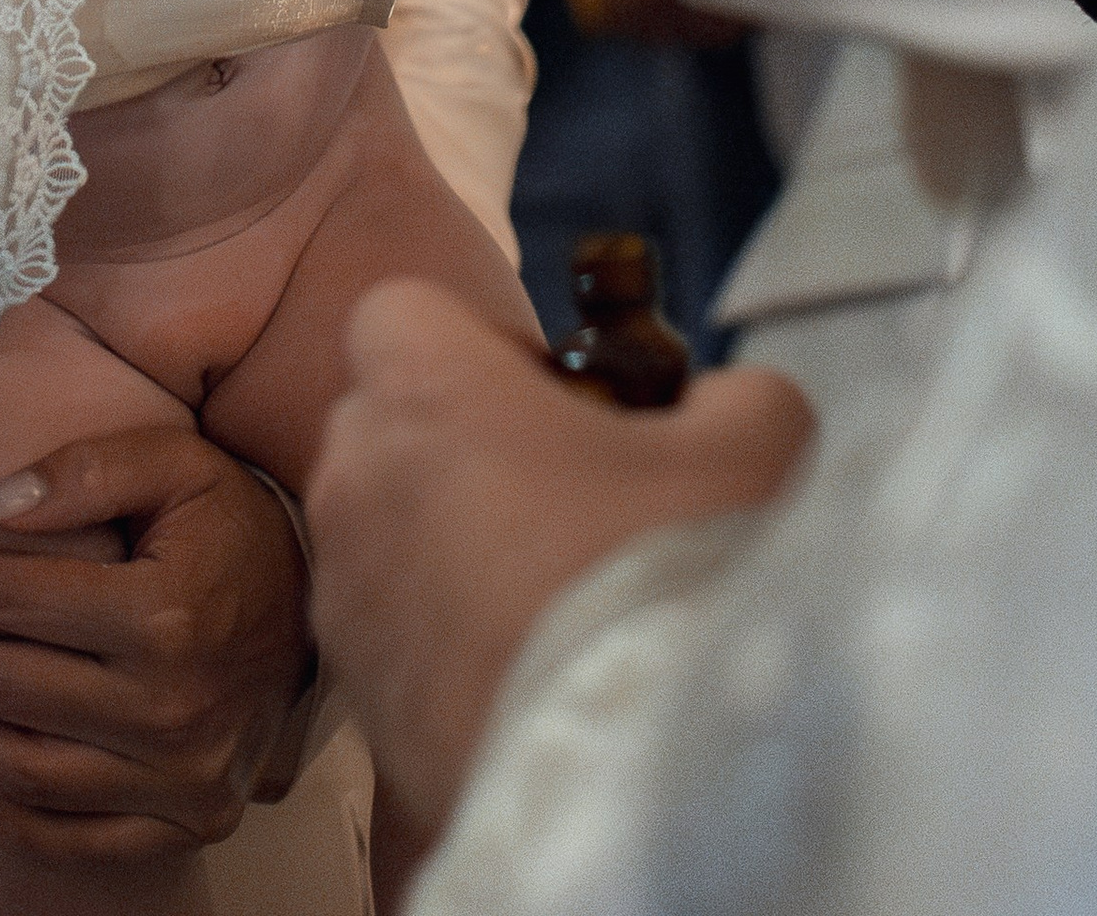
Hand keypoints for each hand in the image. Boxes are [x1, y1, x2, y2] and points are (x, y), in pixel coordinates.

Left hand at [0, 425, 313, 866]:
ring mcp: (176, 776)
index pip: (7, 600)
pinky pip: (74, 835)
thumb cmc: (237, 527)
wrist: (323, 608)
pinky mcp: (186, 819)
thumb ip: (88, 470)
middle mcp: (165, 708)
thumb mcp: (177, 465)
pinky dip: (7, 813)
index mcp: (161, 614)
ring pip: (19, 766)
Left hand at [312, 280, 813, 840]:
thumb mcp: (752, 448)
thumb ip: (728, 397)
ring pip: (380, 536)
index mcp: (424, 395)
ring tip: (549, 596)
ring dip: (442, 547)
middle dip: (452, 443)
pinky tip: (528, 676)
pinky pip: (388, 637)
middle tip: (559, 493)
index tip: (547, 396)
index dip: (470, 342)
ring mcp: (345, 604)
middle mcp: (357, 487)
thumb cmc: (664, 581)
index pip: (396, 311)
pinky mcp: (356, 707)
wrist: (624, 784)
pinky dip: (439, 643)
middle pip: (382, 426)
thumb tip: (709, 410)